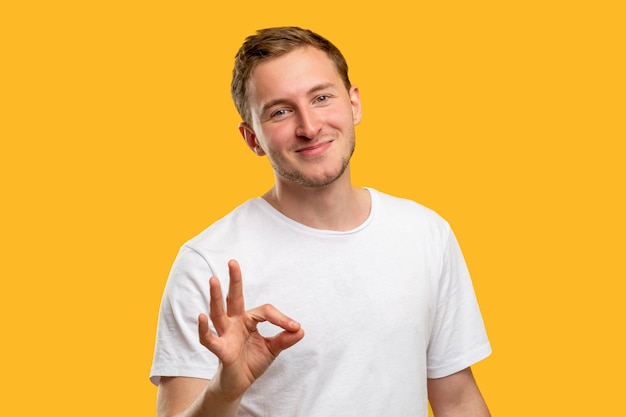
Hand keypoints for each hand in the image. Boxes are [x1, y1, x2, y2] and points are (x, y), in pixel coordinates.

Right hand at [198, 259, 303, 400]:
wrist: (239, 383)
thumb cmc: (252, 361)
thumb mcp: (272, 348)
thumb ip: (285, 339)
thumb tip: (300, 329)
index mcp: (248, 320)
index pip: (265, 311)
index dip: (281, 318)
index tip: (294, 327)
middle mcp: (235, 323)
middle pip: (234, 298)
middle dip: (234, 280)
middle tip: (232, 262)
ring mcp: (226, 335)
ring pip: (219, 313)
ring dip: (215, 297)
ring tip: (213, 280)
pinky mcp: (220, 350)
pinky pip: (209, 338)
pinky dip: (204, 329)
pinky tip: (201, 316)